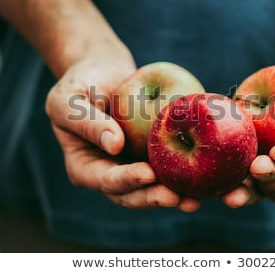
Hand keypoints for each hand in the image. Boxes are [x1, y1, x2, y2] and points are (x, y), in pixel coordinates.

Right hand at [45, 57, 200, 211]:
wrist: (103, 74)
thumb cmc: (80, 84)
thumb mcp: (70, 99)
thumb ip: (88, 123)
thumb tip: (114, 145)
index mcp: (85, 167)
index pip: (105, 180)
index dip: (126, 180)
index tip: (147, 174)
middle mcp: (110, 173)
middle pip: (132, 194)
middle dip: (154, 197)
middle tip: (177, 198)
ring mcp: (132, 166)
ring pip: (153, 188)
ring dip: (173, 196)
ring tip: (194, 200)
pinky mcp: (152, 156)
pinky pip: (168, 168)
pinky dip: (184, 176)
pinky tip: (204, 179)